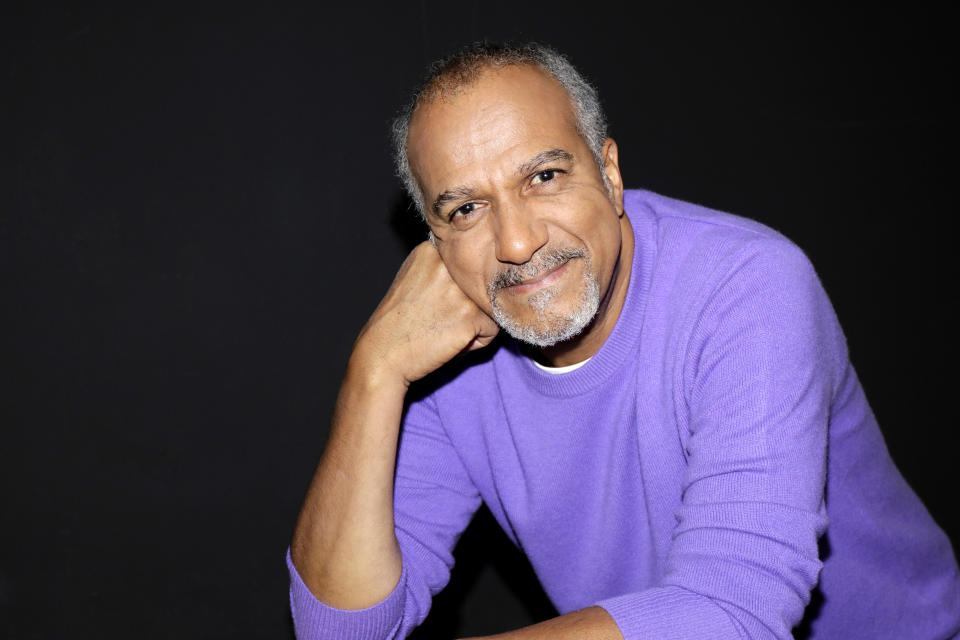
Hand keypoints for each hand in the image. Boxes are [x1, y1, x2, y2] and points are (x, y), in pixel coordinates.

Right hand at [353, 240, 499, 385]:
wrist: (383, 354)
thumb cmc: (397, 323)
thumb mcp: (412, 278)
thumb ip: (440, 269)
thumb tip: (476, 269)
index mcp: (431, 249)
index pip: (466, 268)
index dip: (454, 291)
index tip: (432, 303)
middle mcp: (448, 263)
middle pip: (480, 286)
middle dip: (466, 306)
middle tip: (438, 319)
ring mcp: (461, 289)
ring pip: (489, 306)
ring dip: (473, 324)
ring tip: (443, 330)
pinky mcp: (472, 314)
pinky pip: (492, 330)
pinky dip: (475, 342)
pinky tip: (449, 342)